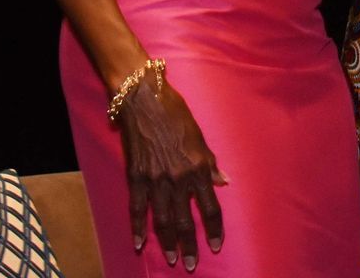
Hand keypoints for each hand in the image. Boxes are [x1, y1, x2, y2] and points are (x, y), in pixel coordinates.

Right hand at [118, 76, 226, 269]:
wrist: (144, 98)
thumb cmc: (175, 112)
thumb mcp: (200, 135)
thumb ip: (210, 162)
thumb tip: (223, 181)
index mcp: (199, 167)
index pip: (211, 208)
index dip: (214, 229)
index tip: (216, 245)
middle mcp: (179, 178)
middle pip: (186, 220)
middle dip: (190, 245)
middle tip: (190, 265)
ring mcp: (156, 179)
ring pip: (163, 220)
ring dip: (167, 242)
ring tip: (172, 259)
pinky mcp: (136, 176)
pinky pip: (137, 208)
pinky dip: (137, 227)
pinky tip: (138, 243)